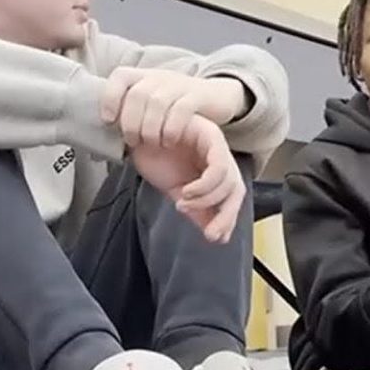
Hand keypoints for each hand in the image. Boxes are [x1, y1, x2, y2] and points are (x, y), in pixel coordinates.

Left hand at [100, 68, 247, 146]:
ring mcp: (179, 85)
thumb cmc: (177, 107)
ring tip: (151, 143)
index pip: (120, 76)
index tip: (109, 120)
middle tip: (133, 141)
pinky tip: (170, 141)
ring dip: (150, 127)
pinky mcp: (198, 96)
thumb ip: (132, 113)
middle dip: (131, 121)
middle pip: (137, 94)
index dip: (110, 97)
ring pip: (158, 101)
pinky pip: (182, 109)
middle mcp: (160, 77)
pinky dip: (172, 128)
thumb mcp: (152, 104)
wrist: (217, 96)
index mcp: (144, 77)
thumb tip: (106, 134)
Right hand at [129, 114, 244, 243]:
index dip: (228, 218)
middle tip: (207, 232)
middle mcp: (218, 155)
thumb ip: (198, 211)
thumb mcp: (178, 192)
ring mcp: (215, 143)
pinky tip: (186, 191)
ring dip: (206, 199)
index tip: (213, 237)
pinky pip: (217, 164)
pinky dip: (204, 185)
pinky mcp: (208, 132)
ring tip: (183, 202)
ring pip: (228, 179)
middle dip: (224, 216)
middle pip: (235, 189)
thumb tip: (217, 236)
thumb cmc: (154, 158)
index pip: (233, 196)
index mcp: (214, 168)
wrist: (134, 135)